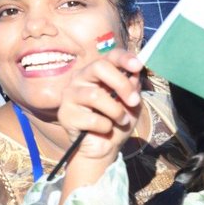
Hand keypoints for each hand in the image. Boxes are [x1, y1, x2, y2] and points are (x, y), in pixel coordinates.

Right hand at [56, 48, 144, 165]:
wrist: (105, 148)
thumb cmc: (117, 121)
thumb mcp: (132, 104)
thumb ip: (133, 87)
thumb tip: (134, 73)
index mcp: (97, 72)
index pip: (109, 56)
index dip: (124, 58)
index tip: (138, 66)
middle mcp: (80, 79)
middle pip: (98, 67)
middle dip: (121, 84)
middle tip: (134, 101)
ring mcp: (70, 95)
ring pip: (95, 95)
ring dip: (116, 112)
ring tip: (120, 121)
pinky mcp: (65, 114)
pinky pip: (91, 118)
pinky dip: (105, 127)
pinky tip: (103, 129)